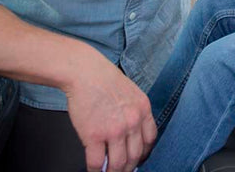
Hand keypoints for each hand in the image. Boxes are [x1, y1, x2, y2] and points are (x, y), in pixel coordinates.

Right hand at [63, 49, 156, 171]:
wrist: (85, 72)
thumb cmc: (104, 80)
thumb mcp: (131, 93)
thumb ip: (134, 113)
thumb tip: (131, 135)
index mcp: (143, 110)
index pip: (150, 140)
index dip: (143, 154)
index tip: (137, 159)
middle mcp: (132, 122)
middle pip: (135, 156)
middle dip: (128, 168)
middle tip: (122, 171)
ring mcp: (114, 130)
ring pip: (118, 164)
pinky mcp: (94, 136)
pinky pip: (97, 162)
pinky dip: (96, 171)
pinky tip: (94, 170)